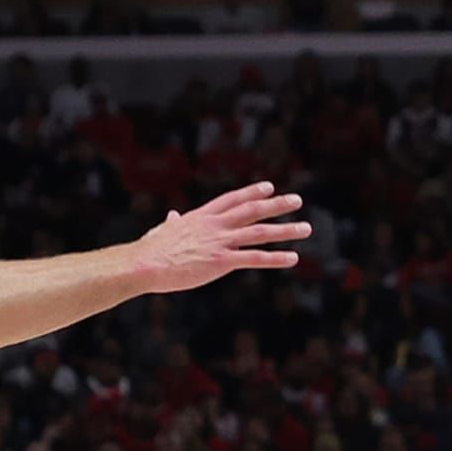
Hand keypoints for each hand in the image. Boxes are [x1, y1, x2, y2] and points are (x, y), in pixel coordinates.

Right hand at [131, 181, 310, 292]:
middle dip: (277, 204)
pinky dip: (275, 257)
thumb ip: (172, 223)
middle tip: (297, 200)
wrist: (146, 263)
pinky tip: (292, 257)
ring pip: (260, 232)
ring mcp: (221, 241)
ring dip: (285, 230)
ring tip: (306, 228)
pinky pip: (254, 258)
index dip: (253, 192)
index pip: (233, 199)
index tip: (269, 187)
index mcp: (203, 216)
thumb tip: (171, 216)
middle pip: (252, 210)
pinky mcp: (222, 261)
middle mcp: (216, 224)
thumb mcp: (164, 230)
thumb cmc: (151, 249)